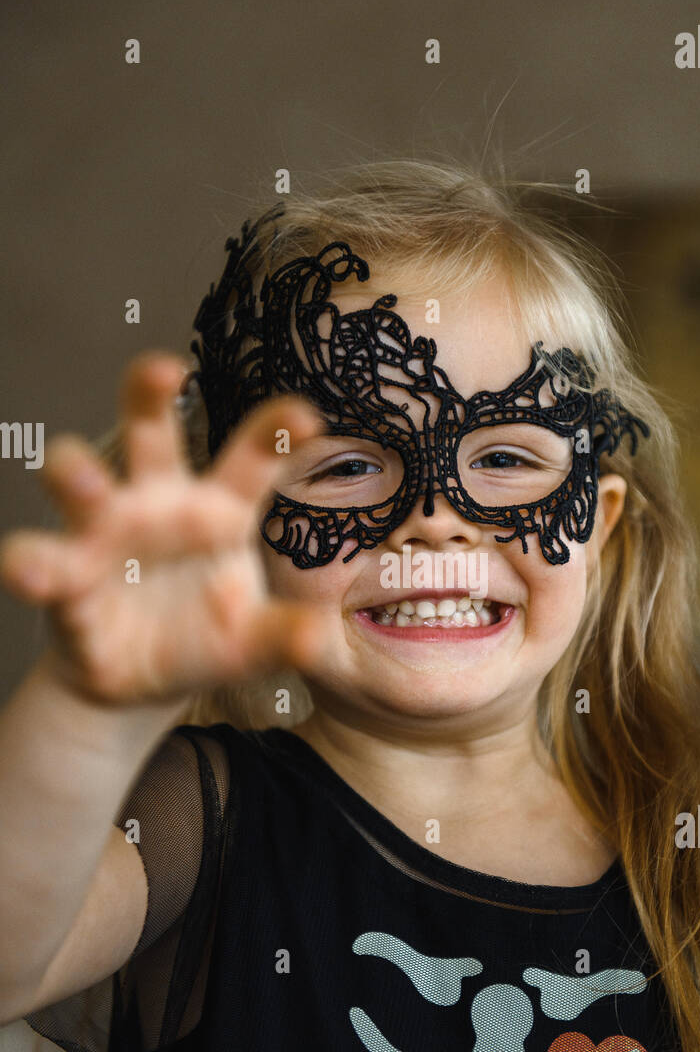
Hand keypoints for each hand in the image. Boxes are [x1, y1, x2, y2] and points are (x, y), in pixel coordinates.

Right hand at [0, 353, 327, 703]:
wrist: (140, 681)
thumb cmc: (205, 637)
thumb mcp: (253, 642)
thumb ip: (286, 636)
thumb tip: (317, 640)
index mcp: (217, 508)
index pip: (250, 458)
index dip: (272, 431)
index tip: (304, 416)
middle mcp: (154, 504)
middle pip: (148, 431)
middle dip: (147, 394)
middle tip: (163, 370)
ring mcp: (101, 535)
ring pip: (78, 480)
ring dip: (75, 472)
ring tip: (84, 480)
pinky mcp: (63, 579)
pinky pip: (38, 562)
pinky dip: (30, 565)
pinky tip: (34, 572)